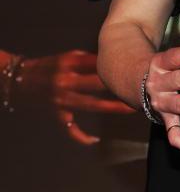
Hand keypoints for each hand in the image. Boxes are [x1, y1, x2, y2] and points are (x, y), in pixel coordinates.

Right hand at [17, 50, 133, 145]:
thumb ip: (88, 60)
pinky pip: (70, 128)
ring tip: (131, 108)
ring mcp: (61, 100)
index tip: (136, 67)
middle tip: (140, 87)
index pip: (98, 64)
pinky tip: (95, 140)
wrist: (21, 80)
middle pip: (98, 84)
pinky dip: (81, 136)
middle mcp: (66, 81)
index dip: (117, 66)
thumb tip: (111, 60)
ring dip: (112, 107)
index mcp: (70, 64)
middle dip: (118, 86)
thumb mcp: (67, 56)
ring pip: (91, 105)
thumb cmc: (49, 66)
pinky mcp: (56, 114)